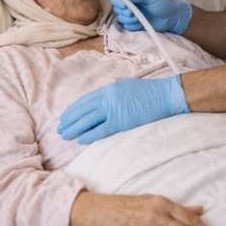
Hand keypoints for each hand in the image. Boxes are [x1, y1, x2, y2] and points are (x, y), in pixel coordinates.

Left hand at [57, 76, 189, 143]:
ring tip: (65, 136)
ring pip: (87, 121)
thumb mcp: (126, 86)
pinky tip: (80, 140)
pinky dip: (89, 136)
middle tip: (60, 129)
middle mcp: (107, 98)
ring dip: (74, 129)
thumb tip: (102, 101)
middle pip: (82, 111)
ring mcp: (113, 110)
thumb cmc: (149, 91)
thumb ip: (112, 93)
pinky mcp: (121, 122)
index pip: (85, 101)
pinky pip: (100, 131)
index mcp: (108, 88)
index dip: (73, 110)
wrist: (165, 95)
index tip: (65, 116)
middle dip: (69, 120)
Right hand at [111, 0, 192, 34]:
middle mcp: (129, 4)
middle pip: (116, 8)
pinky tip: (141, 24)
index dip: (118, 1)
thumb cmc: (164, 4)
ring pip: (121, 18)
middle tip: (133, 13)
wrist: (172, 18)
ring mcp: (131, 15)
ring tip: (141, 18)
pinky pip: (126, 27)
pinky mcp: (133, 25)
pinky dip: (133, 26)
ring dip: (129, 20)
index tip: (125, 5)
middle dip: (124, 12)